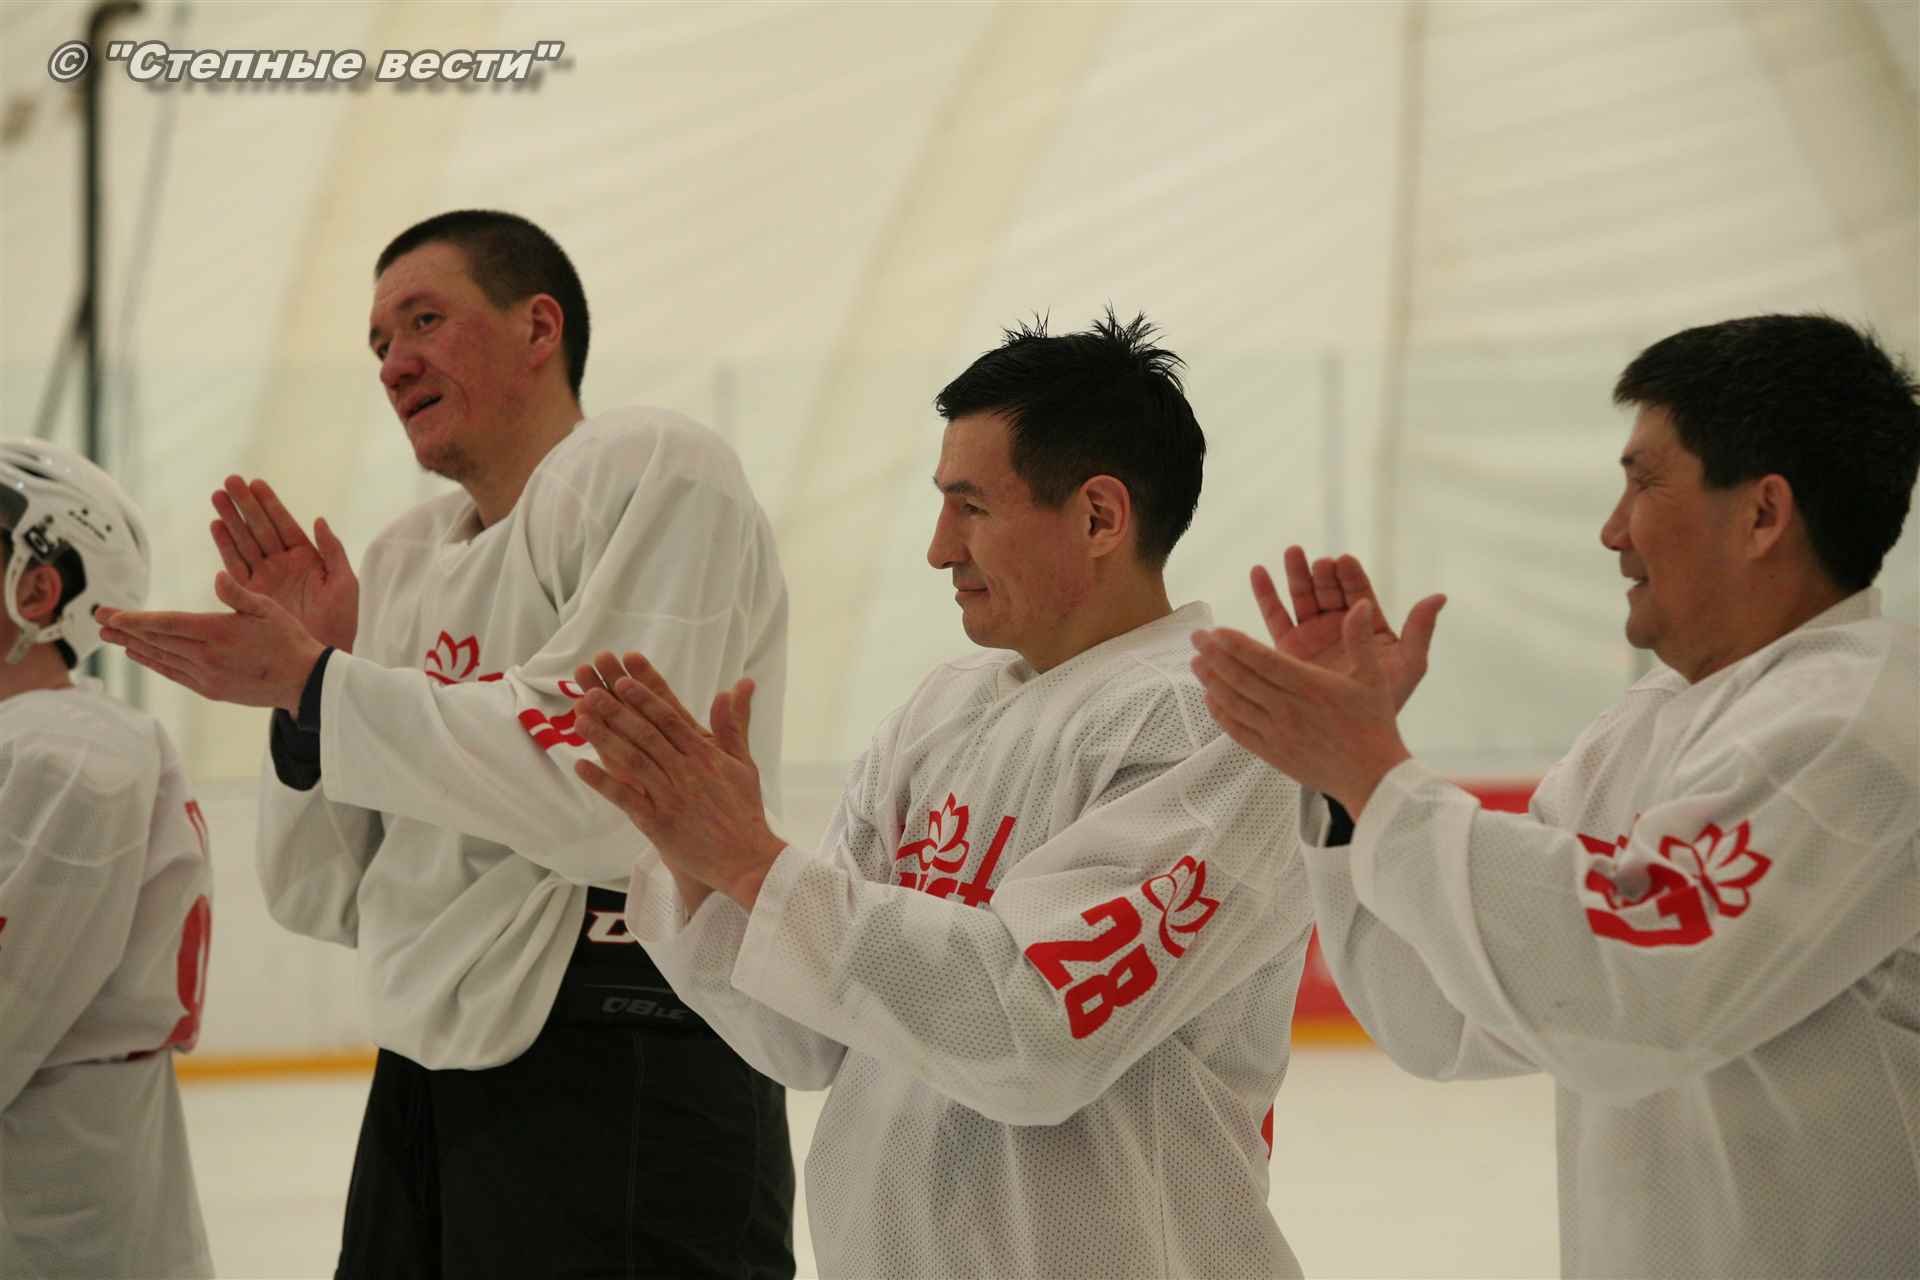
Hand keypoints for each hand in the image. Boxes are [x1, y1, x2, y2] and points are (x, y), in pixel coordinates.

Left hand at [96, 572, 325, 712]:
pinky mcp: (211, 689)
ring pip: (160, 658)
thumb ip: (238, 593)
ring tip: (111, 638)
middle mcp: (206, 656)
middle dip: (124, 630)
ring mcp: (206, 675)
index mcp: (218, 632)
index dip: (135, 620)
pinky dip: (154, 664)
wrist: (305, 683)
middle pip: (155, 641)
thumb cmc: (290, 641)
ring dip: (133, 647)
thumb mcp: (269, 609)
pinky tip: (141, 656)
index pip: (165, 623)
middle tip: (97, 621)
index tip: (110, 615)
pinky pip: (174, 674)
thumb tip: (216, 576)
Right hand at [210, 476, 357, 653]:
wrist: (325, 653)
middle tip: (230, 481)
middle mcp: (283, 564)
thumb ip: (333, 550)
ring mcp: (266, 577)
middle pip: (260, 528)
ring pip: (245, 541)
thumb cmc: (342, 621)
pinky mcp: (250, 594)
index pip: (285, 524)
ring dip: (231, 519)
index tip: (256, 482)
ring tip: (217, 496)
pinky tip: (217, 525)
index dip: (271, 504)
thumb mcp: (345, 583)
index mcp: (307, 558)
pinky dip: (225, 545)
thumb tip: (319, 519)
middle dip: (245, 505)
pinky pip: (235, 565)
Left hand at [572, 652, 720, 912]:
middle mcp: (686, 770)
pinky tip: (581, 767)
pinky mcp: (659, 823)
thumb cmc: (744, 811)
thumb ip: (733, 725)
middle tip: (592, 690)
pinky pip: (626, 799)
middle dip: (617, 710)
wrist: (746, 859)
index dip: (645, 698)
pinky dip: (602, 782)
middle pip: (645, 734)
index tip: (623, 680)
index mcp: (704, 754)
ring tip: (580, 719)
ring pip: (632, 761)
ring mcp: (670, 796)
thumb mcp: (743, 763)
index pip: (669, 718)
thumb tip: (734, 687)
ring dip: (604, 738)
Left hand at [1191, 600, 1427, 816]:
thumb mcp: (1373, 679)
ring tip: (1196, 662)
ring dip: (1211, 681)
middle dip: (1214, 655)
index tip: (1216, 631)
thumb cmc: (1374, 725)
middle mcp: (1287, 708)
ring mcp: (1276, 732)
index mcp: (1310, 687)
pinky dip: (1220, 712)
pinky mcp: (1271, 752)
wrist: (1371, 778)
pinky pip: (1237, 730)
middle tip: (1196, 637)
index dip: (1237, 645)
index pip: (1264, 661)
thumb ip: (1361, 640)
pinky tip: (1210, 697)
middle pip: (1241, 678)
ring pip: (1234, 703)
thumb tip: (1360, 604)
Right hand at [1252, 546, 1444, 711]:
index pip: (1358, 594)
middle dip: (1323, 573)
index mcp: (1367, 626)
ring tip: (1292, 554)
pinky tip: (1259, 573)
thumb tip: (1439, 596)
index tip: (1344, 561)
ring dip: (1296, 574)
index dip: (1351, 576)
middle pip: (1329, 591)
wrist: (1348, 736)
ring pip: (1302, 598)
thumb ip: (1420, 630)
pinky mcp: (1287, 648)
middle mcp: (1339, 626)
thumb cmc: (1384, 703)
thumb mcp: (1408, 665)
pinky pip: (1275, 617)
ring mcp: (1312, 635)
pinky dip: (1267, 594)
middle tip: (1318, 562)